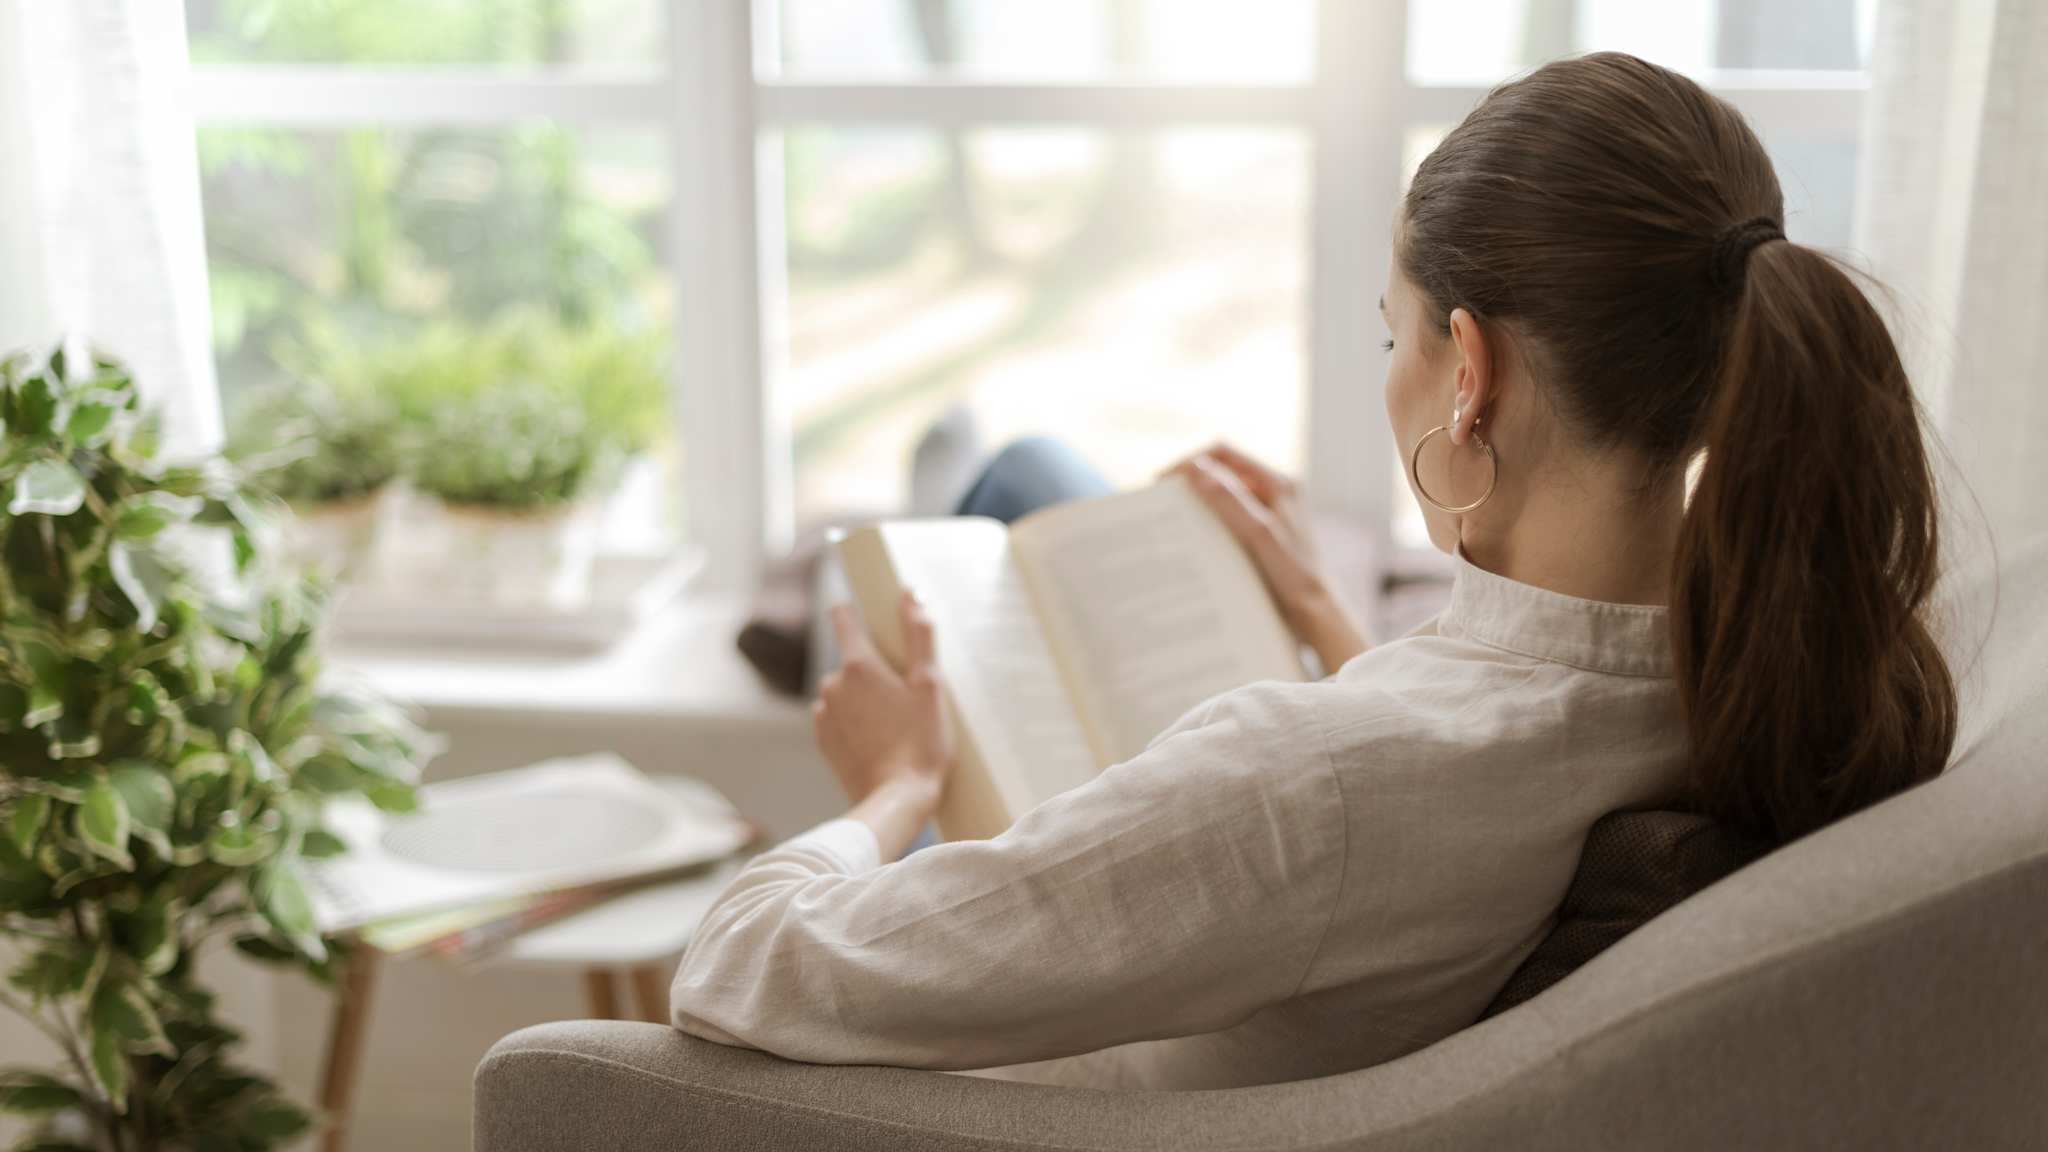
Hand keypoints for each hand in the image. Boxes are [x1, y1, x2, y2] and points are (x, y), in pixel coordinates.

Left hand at [815, 591, 954, 808]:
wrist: (896, 800)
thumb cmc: (920, 743)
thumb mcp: (929, 685)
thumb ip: (918, 635)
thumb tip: (910, 594)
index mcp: (858, 664)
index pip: (844, 617)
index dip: (858, 613)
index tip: (876, 622)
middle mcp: (832, 684)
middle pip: (852, 659)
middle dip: (874, 669)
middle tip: (905, 694)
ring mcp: (824, 714)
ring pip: (845, 690)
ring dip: (864, 697)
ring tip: (895, 723)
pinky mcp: (823, 740)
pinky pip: (838, 717)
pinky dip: (855, 722)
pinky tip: (880, 739)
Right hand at [1167, 443, 1368, 670]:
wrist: (1315, 611)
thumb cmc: (1295, 574)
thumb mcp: (1259, 534)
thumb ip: (1230, 500)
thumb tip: (1196, 470)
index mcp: (1278, 481)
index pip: (1224, 452)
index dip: (1191, 460)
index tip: (1163, 479)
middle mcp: (1274, 489)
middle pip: (1222, 469)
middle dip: (1191, 479)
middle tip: (1161, 498)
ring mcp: (1268, 509)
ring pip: (1222, 492)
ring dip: (1197, 500)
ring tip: (1170, 515)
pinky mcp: (1261, 530)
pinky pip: (1227, 514)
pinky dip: (1207, 519)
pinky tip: (1190, 535)